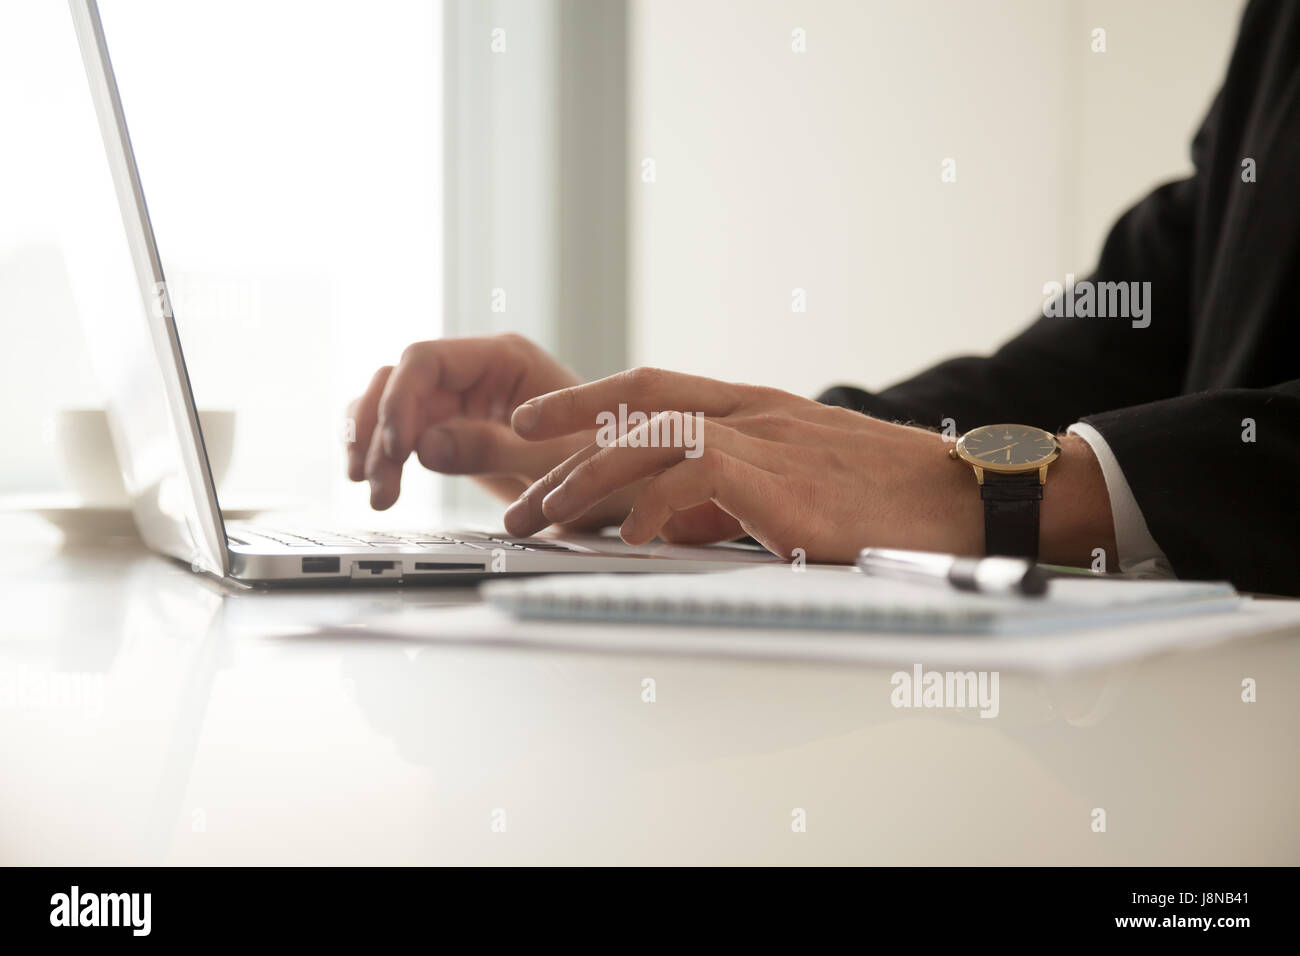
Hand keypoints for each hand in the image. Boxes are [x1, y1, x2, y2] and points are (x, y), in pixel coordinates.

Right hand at [345, 334, 588, 510]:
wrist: (626, 488)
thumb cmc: (606, 467)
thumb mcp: (552, 464)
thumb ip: (490, 450)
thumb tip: (424, 445)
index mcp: (505, 359)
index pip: (425, 360)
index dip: (398, 401)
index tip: (395, 449)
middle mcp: (478, 370)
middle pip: (399, 383)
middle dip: (379, 432)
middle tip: (377, 486)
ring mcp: (463, 397)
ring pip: (391, 404)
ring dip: (372, 445)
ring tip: (375, 493)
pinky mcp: (456, 428)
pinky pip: (403, 429)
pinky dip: (382, 452)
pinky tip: (374, 482)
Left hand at [501, 367, 1115, 564]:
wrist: (974, 498)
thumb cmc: (898, 496)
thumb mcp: (809, 476)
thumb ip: (745, 482)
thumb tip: (681, 516)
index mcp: (758, 408)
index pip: (651, 385)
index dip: (582, 399)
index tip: (530, 421)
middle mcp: (756, 413)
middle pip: (635, 408)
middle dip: (564, 454)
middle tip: (519, 502)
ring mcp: (771, 440)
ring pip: (651, 436)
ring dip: (587, 480)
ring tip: (544, 520)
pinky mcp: (787, 481)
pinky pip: (695, 478)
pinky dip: (651, 507)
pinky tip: (627, 539)